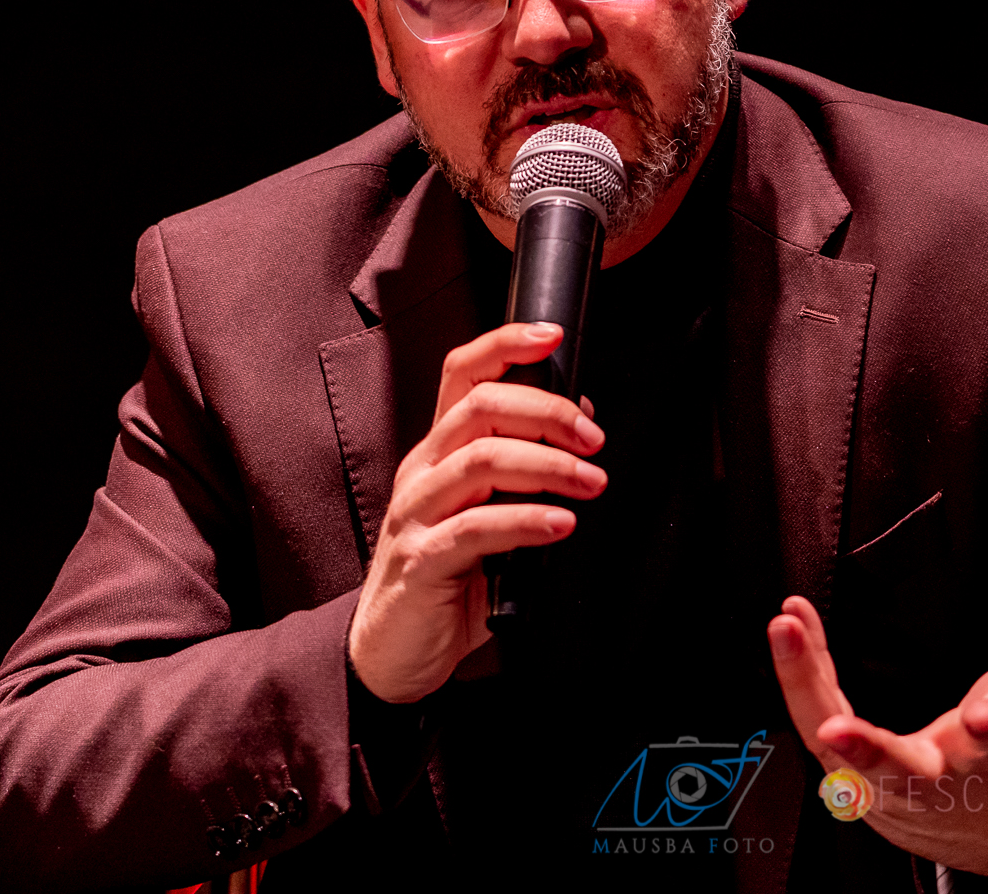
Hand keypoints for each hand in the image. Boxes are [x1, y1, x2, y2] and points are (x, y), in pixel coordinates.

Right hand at [348, 322, 605, 702]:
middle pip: (481, 409)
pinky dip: (528, 522)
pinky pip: (478, 528)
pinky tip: (561, 527)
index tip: (552, 335)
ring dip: (549, 466)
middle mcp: (423, 472)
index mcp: (439, 452)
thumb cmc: (448, 578)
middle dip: (548, 414)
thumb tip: (579, 424)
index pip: (463, 375)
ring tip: (590, 482)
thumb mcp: (489, 512)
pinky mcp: (423, 560)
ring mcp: (417, 514)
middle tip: (593, 441)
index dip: (505, 344)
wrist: (393, 652)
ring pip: (482, 461)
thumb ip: (524, 470)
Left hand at [768, 541, 987, 875]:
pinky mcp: (852, 776)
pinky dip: (801, 676)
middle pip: (902, 773)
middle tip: (835, 730)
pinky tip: (790, 627)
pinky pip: (817, 720)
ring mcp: (887, 784)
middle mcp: (939, 778)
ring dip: (807, 689)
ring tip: (788, 630)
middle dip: (870, 753)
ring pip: (841, 749)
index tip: (985, 718)